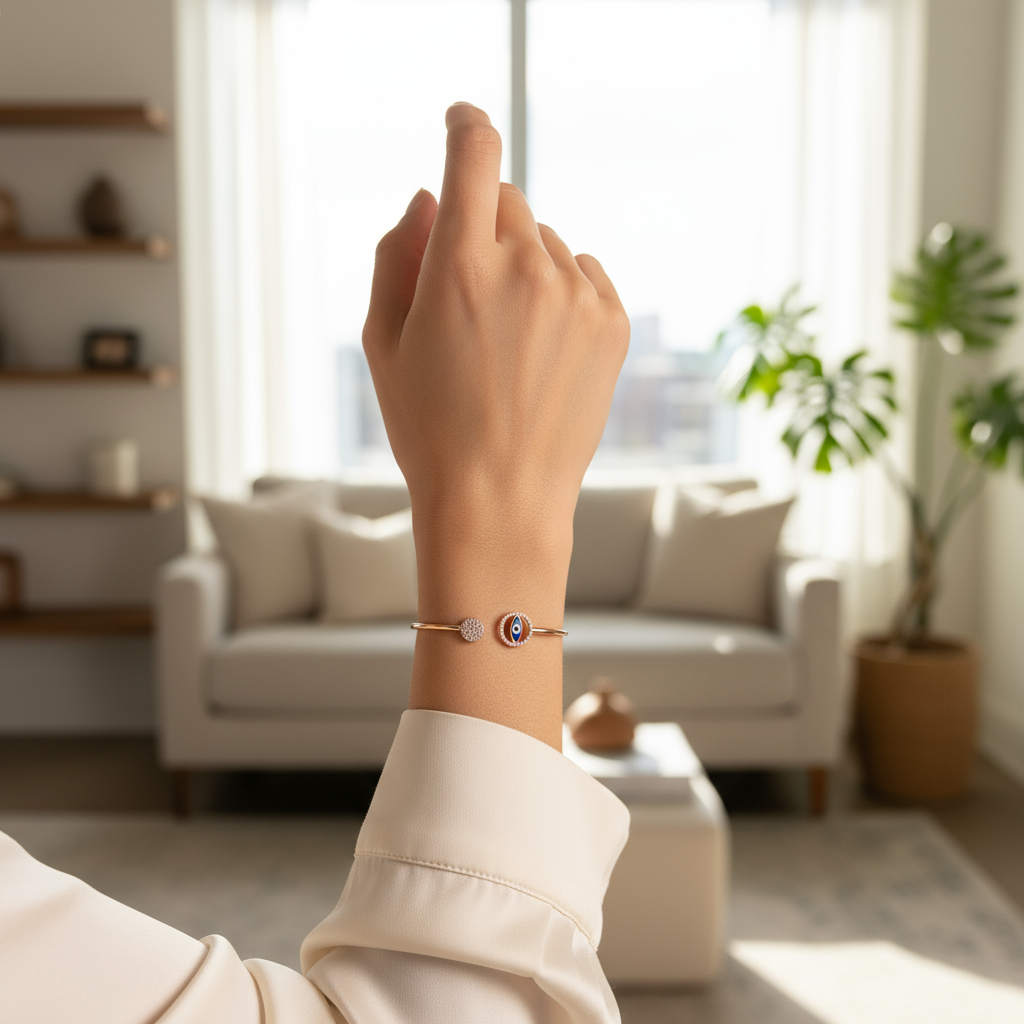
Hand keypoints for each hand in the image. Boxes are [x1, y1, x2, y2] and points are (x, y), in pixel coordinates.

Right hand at [363, 103, 628, 746]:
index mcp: (460, 267)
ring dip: (524, 267)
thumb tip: (427, 197)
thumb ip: (397, 253)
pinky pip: (584, 272)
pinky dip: (563, 291)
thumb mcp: (384, 343)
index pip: (473, 153)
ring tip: (506, 345)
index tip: (461, 121)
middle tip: (466, 299)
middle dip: (482, 229)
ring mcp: (579, 295)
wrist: (501, 502)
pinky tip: (542, 347)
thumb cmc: (430, 428)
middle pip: (508, 201)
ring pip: (547, 241)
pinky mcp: (615, 322)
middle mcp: (528, 267)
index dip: (464, 126)